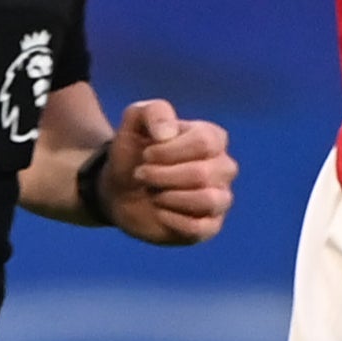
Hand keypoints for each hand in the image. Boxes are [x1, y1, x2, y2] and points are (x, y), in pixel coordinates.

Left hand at [101, 100, 234, 244]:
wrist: (118, 189)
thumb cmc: (133, 153)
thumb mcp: (135, 122)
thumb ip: (153, 112)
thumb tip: (166, 134)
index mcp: (212, 138)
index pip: (204, 143)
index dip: (169, 151)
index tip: (145, 154)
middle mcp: (223, 167)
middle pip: (203, 173)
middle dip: (163, 176)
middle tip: (142, 175)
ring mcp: (219, 198)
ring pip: (208, 200)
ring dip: (170, 197)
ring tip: (153, 193)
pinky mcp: (209, 226)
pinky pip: (201, 228)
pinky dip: (173, 220)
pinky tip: (159, 212)